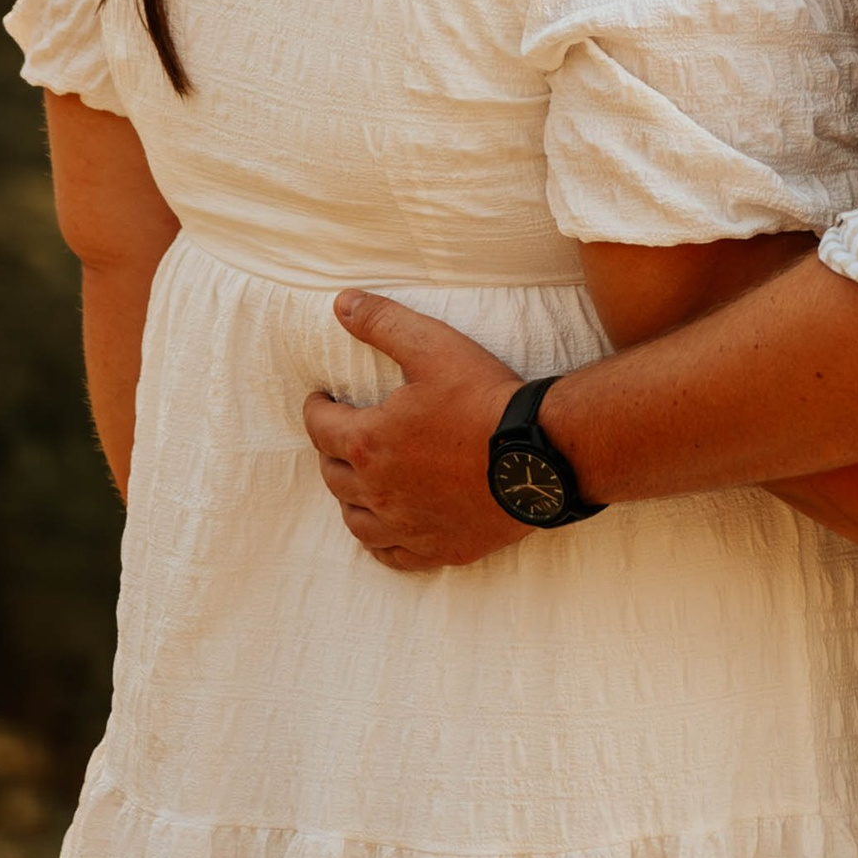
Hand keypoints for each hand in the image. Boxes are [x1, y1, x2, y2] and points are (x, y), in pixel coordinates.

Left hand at [303, 292, 533, 571]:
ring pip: (355, 520)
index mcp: (369, 442)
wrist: (541, 453)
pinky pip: (391, 554)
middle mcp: (378, 492)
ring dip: (350, 497)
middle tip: (343, 432)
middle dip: (332, 449)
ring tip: (359, 479)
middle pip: (333, 474)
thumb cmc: (485, 398)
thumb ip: (383, 322)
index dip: (317, 408)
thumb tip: (341, 303)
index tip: (322, 398)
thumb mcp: (433, 346)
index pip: (319, 427)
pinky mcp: (437, 549)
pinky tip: (386, 527)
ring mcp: (406, 526)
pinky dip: (380, 540)